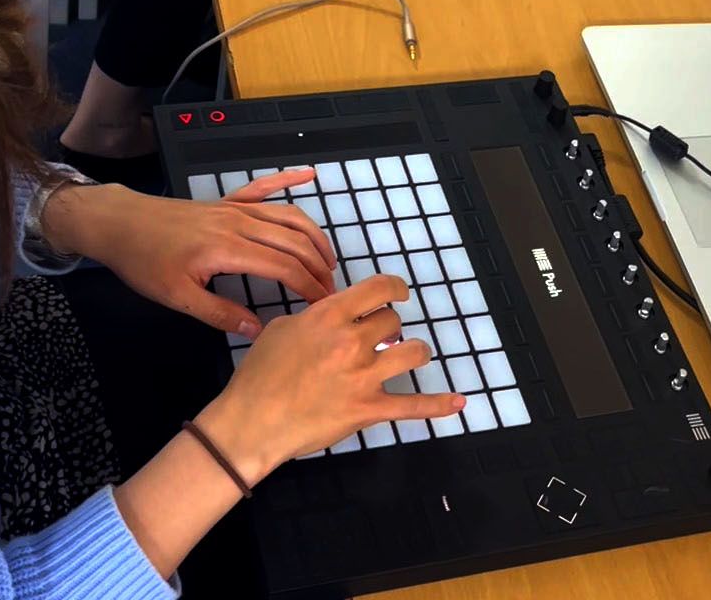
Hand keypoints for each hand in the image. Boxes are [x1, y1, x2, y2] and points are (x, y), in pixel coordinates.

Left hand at [44, 169, 335, 336]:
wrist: (119, 223)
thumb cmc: (144, 261)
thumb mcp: (177, 297)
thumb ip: (219, 314)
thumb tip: (258, 330)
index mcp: (228, 248)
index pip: (283, 266)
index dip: (309, 286)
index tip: (324, 306)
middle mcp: (239, 223)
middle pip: (294, 241)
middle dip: (319, 267)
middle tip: (332, 292)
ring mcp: (234, 208)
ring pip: (287, 216)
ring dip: (314, 236)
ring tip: (329, 260)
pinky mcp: (226, 201)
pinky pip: (264, 187)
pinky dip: (289, 179)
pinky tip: (310, 174)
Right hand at [194, 275, 466, 480]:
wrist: (252, 421)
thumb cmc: (259, 375)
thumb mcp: (281, 329)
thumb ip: (314, 318)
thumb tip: (334, 316)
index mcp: (329, 316)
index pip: (377, 289)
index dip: (395, 287)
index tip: (398, 293)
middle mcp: (352, 341)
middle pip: (392, 322)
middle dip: (388, 329)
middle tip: (377, 340)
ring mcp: (364, 376)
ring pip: (413, 353)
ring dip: (413, 352)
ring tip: (406, 356)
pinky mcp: (369, 409)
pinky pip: (413, 406)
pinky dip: (439, 405)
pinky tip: (458, 403)